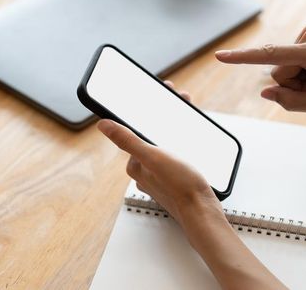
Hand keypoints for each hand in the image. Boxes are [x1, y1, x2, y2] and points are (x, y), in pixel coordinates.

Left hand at [97, 81, 221, 221]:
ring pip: (165, 143)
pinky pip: (176, 153)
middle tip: (178, 98)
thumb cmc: (181, 187)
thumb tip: (103, 125)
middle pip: (152, 135)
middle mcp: (146, 170)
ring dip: (175, 126)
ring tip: (187, 112)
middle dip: (164, 115)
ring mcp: (161, 174)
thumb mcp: (153, 156)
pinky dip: (183, 141)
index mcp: (136, 163)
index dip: (148, 109)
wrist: (203, 211)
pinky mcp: (176, 178)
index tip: (161, 93)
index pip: (137, 129)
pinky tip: (192, 137)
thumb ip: (128, 140)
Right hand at [215, 25, 305, 112]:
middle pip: (280, 72)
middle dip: (293, 85)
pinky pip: (293, 59)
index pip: (272, 56)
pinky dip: (304, 69)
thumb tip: (266, 92)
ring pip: (285, 67)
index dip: (243, 58)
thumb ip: (292, 101)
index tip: (221, 56)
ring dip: (300, 78)